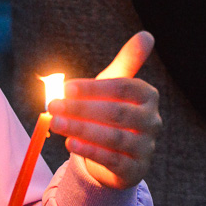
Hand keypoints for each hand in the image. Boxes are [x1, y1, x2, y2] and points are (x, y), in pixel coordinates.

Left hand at [47, 31, 160, 189]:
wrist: (113, 156)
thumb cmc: (110, 114)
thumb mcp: (115, 87)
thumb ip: (127, 62)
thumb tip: (147, 35)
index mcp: (148, 96)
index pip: (122, 87)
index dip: (93, 87)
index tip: (65, 87)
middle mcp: (153, 121)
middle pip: (117, 113)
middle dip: (82, 109)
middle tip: (53, 105)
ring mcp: (146, 147)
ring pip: (114, 137)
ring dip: (81, 129)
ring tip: (55, 123)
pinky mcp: (135, 170)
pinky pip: (113, 160)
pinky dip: (90, 151)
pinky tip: (70, 143)